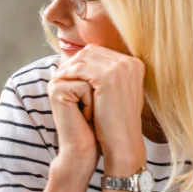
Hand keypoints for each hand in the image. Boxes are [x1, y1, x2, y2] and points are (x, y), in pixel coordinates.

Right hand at [48, 70, 97, 175]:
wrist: (86, 148)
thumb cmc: (97, 124)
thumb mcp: (104, 94)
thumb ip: (105, 73)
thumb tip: (119, 59)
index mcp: (70, 73)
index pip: (95, 63)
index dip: (106, 83)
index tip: (105, 102)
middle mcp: (61, 75)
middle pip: (93, 67)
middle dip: (102, 88)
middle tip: (98, 109)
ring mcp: (56, 81)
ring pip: (91, 76)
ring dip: (98, 96)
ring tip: (91, 113)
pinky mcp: (56, 90)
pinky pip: (84, 87)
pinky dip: (90, 104)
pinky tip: (84, 117)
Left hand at [54, 45, 145, 173]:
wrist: (123, 140)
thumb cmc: (117, 120)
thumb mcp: (117, 92)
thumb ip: (108, 76)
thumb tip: (86, 64)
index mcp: (134, 64)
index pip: (100, 51)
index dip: (81, 59)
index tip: (69, 69)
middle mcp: (130, 62)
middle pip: (91, 51)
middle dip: (73, 60)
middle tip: (60, 71)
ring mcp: (120, 68)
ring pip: (84, 57)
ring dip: (68, 66)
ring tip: (58, 76)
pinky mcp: (108, 77)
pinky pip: (80, 68)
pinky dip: (68, 73)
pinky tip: (60, 80)